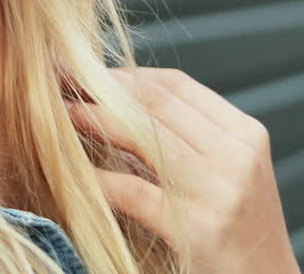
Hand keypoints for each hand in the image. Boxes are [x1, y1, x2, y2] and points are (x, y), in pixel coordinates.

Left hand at [67, 67, 301, 273]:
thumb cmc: (238, 230)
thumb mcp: (229, 172)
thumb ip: (189, 136)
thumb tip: (119, 98)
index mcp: (245, 134)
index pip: (175, 85)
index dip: (123, 75)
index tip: (84, 72)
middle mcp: (236, 156)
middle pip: (155, 104)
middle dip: (100, 88)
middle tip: (59, 82)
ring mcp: (218, 193)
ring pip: (143, 136)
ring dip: (93, 119)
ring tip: (58, 112)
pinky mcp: (195, 231)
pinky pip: (133, 192)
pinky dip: (99, 178)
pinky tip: (74, 171)